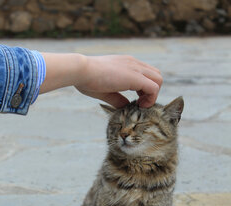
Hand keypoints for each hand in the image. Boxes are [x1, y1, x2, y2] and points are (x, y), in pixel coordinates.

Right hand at [40, 53, 161, 107]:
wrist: (80, 70)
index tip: (135, 101)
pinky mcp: (135, 77)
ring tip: (140, 105)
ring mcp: (135, 68)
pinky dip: (151, 99)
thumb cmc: (87, 79)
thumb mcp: (106, 91)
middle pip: (156, 76)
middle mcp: (134, 63)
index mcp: (127, 64)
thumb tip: (126, 107)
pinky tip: (139, 105)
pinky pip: (154, 88)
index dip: (144, 90)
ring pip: (159, 80)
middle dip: (152, 92)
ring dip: (153, 95)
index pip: (146, 74)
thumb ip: (118, 99)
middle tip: (139, 103)